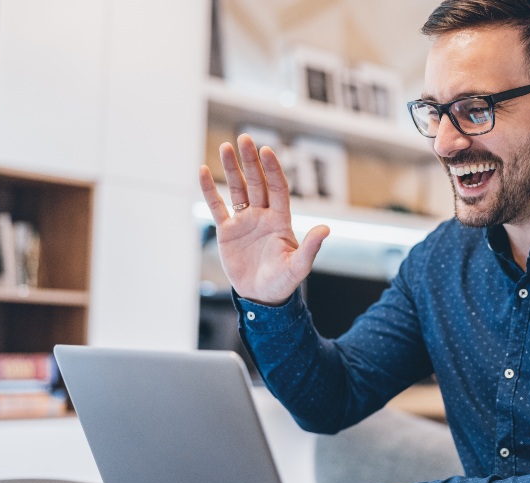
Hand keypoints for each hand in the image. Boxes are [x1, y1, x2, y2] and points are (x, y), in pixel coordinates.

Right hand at [199, 134, 328, 304]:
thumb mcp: (298, 267)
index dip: (272, 170)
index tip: (266, 151)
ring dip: (232, 169)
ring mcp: (244, 222)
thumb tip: (326, 229)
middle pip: (257, 182)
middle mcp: (263, 216)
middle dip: (251, 161)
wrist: (261, 297)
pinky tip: (203, 171)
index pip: (277, 188)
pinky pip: (217, 206)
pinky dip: (209, 190)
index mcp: (281, 220)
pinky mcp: (227, 231)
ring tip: (226, 146)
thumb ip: (311, 248)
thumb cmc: (283, 283)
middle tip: (244, 139)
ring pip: (237, 189)